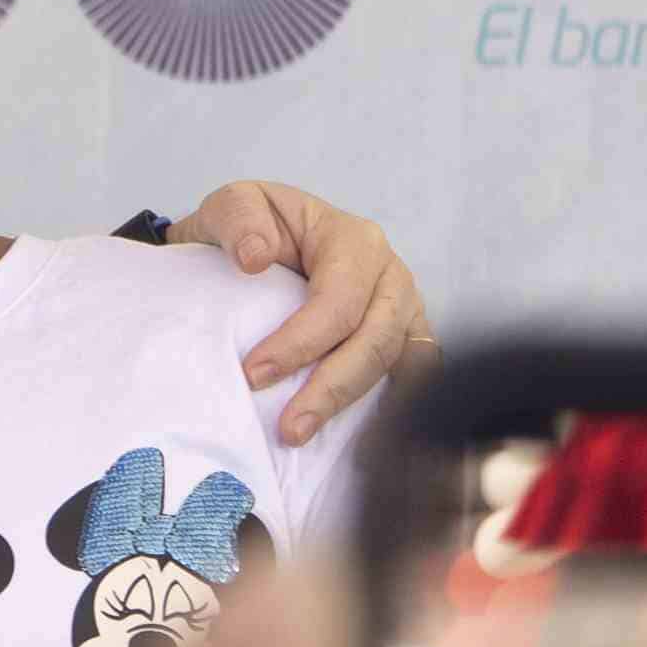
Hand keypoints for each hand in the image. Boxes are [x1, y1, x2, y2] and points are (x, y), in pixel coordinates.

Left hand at [174, 179, 432, 442]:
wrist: (259, 241)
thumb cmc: (251, 226)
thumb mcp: (234, 204)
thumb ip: (239, 219)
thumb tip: (255, 257)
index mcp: (354, 241)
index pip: (339, 300)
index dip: (301, 342)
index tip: (253, 374)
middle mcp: (389, 276)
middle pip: (375, 340)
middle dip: (331, 388)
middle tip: (288, 428)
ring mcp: (403, 310)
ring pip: (395, 364)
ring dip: (351, 404)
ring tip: (304, 434)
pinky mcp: (403, 339)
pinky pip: (412, 376)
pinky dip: (393, 408)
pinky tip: (362, 442)